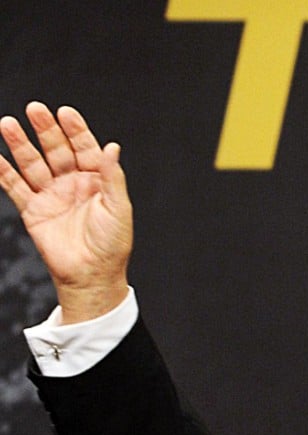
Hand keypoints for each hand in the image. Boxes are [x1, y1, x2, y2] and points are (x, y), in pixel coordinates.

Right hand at [0, 102, 132, 322]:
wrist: (91, 274)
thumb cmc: (112, 244)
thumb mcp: (119, 208)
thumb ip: (113, 177)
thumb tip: (112, 146)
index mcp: (96, 181)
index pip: (85, 148)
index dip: (75, 130)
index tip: (65, 112)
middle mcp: (72, 184)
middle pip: (56, 150)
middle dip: (46, 130)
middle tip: (35, 109)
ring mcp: (51, 195)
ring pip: (33, 163)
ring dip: (20, 144)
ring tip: (8, 124)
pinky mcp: (33, 210)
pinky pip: (15, 187)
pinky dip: (3, 172)